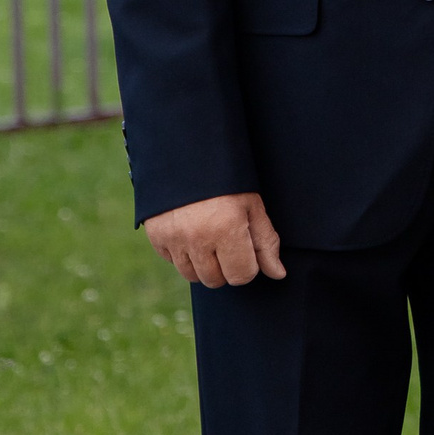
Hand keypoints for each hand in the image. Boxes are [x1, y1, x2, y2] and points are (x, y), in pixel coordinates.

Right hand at [144, 193, 285, 289]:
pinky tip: (190, 233)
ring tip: (210, 238)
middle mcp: (197, 238)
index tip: (246, 249)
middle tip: (227, 243)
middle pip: (215, 280)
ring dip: (203, 265)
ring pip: (192, 276)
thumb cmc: (227, 180)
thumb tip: (277, 274)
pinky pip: (171, 262)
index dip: (248, 265)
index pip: (241, 275)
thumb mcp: (252, 206)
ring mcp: (173, 238)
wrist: (186, 154)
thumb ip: (265, 243)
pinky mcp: (156, 236)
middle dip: (226, 268)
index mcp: (227, 229)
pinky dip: (182, 254)